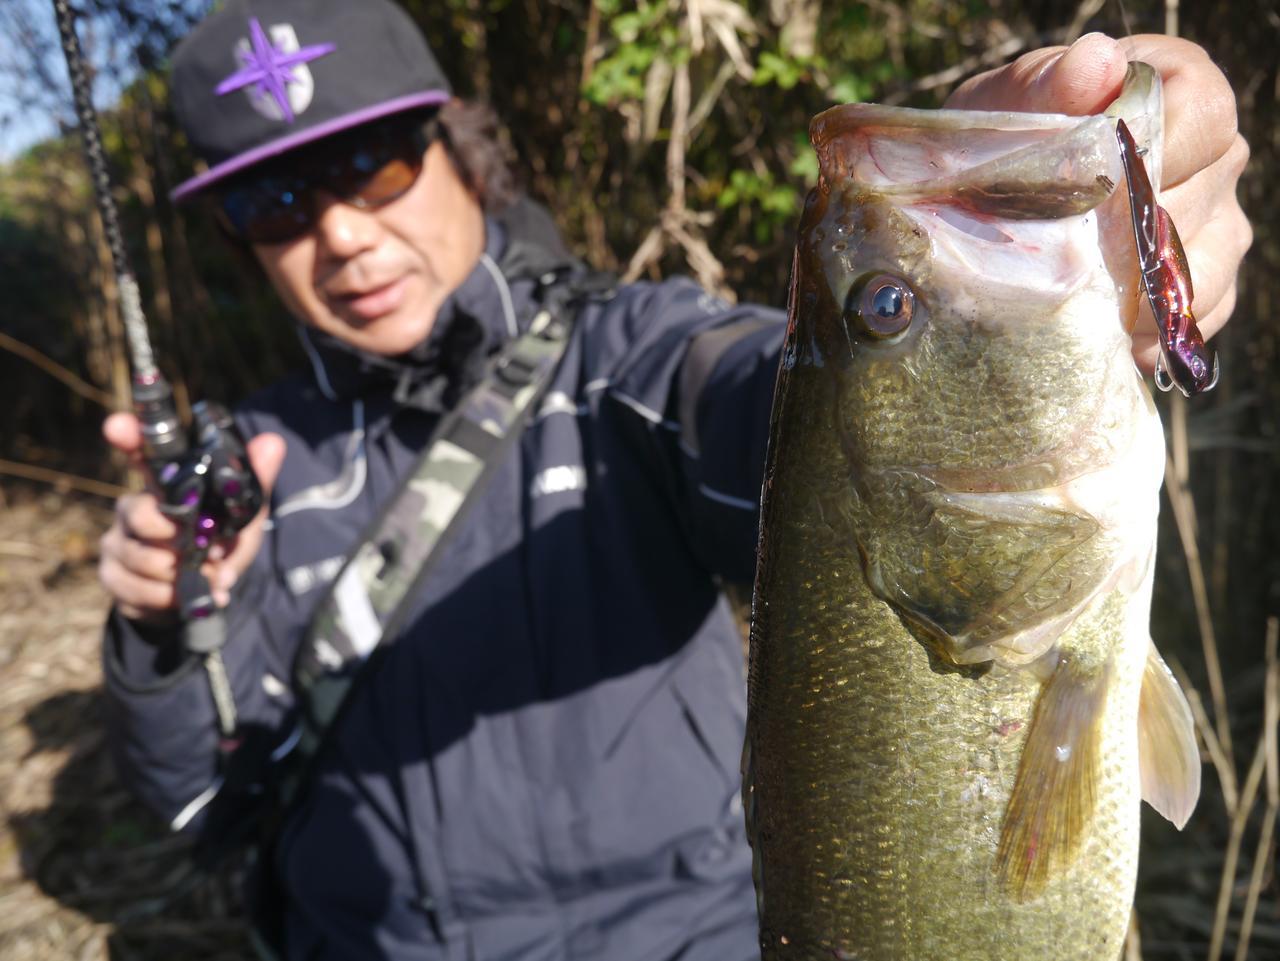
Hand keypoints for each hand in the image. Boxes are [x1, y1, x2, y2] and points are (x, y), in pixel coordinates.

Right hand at [98, 412, 286, 623]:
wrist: (201, 589)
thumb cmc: (219, 538)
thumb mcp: (243, 511)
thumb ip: (255, 479)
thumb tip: (272, 442)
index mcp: (163, 484)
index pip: (138, 453)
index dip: (127, 436)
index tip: (117, 427)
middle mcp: (132, 507)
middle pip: (138, 514)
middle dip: (176, 538)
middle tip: (203, 548)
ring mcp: (117, 541)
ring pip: (139, 557)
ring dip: (179, 574)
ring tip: (203, 573)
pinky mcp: (112, 576)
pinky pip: (134, 589)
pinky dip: (169, 598)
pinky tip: (185, 595)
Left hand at [945, 33, 1250, 374]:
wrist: (983, 200)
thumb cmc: (1005, 138)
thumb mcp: (1006, 103)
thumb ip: (1045, 82)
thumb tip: (1095, 62)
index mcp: (1181, 91)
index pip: (1202, 117)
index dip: (1151, 156)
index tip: (1094, 186)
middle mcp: (1216, 159)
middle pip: (1196, 205)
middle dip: (1121, 236)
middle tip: (1058, 252)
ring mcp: (1216, 226)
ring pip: (1198, 274)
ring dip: (1129, 294)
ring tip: (1068, 297)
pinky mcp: (1201, 289)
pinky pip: (1187, 323)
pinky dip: (1138, 335)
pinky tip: (1090, 330)